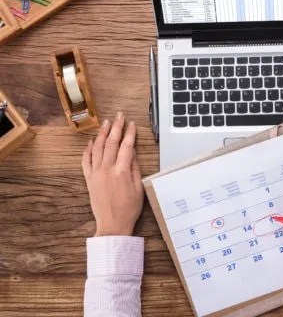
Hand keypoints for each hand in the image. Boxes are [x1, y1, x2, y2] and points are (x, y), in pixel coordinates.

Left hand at [81, 112, 143, 236]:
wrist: (112, 224)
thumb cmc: (129, 209)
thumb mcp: (139, 188)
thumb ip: (135, 169)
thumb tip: (133, 154)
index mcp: (122, 172)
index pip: (127, 146)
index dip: (130, 133)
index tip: (132, 124)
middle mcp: (107, 169)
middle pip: (112, 143)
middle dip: (117, 127)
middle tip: (119, 116)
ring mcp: (96, 173)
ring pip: (97, 148)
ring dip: (102, 134)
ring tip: (107, 124)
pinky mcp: (89, 179)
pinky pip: (86, 160)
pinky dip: (88, 149)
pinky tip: (91, 141)